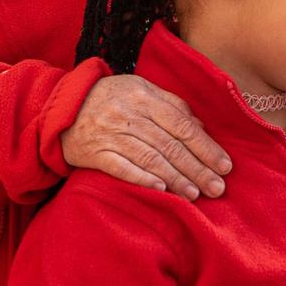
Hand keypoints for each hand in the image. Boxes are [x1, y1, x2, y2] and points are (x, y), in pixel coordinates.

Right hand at [62, 74, 231, 200]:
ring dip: (176, 178)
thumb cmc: (109, 99)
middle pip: (170, 145)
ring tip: (195, 194)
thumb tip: (201, 127)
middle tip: (216, 188)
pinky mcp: (94, 153)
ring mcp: (110, 134)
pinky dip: (142, 179)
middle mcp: (128, 114)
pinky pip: (121, 168)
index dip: (206, 146)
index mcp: (144, 95)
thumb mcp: (140, 90)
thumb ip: (171, 106)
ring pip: (150, 158)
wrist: (60, 108)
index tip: (225, 166)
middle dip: (197, 169)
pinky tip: (161, 190)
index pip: (182, 124)